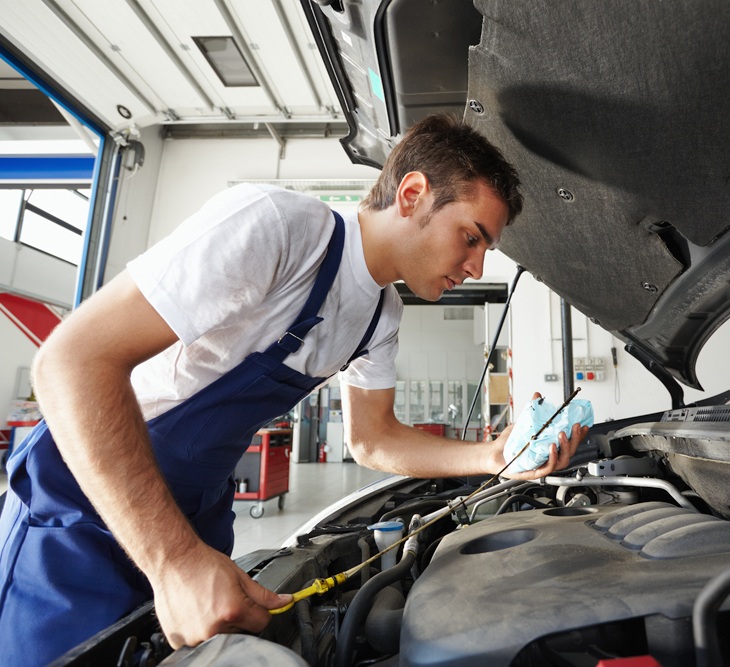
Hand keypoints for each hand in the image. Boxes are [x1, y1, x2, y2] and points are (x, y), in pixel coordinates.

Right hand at [151, 542, 291, 648]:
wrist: (174, 560)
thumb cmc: (203, 564)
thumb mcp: (239, 575)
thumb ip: (263, 594)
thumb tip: (283, 601)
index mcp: (232, 611)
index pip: (262, 623)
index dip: (260, 611)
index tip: (252, 604)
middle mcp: (214, 629)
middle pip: (241, 631)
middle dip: (239, 617)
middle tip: (225, 599)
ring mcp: (195, 638)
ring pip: (221, 638)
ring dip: (220, 625)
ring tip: (209, 604)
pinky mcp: (180, 642)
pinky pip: (199, 642)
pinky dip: (201, 630)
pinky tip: (196, 612)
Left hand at [486, 392, 588, 479]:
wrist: (493, 453)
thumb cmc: (509, 443)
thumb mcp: (523, 423)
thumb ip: (532, 410)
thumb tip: (537, 395)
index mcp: (550, 447)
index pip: (569, 442)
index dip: (578, 435)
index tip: (583, 424)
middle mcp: (549, 457)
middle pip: (570, 452)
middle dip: (575, 439)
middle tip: (575, 427)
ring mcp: (542, 465)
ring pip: (562, 461)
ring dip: (565, 448)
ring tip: (562, 435)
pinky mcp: (534, 472)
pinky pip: (547, 468)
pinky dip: (552, 458)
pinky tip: (552, 448)